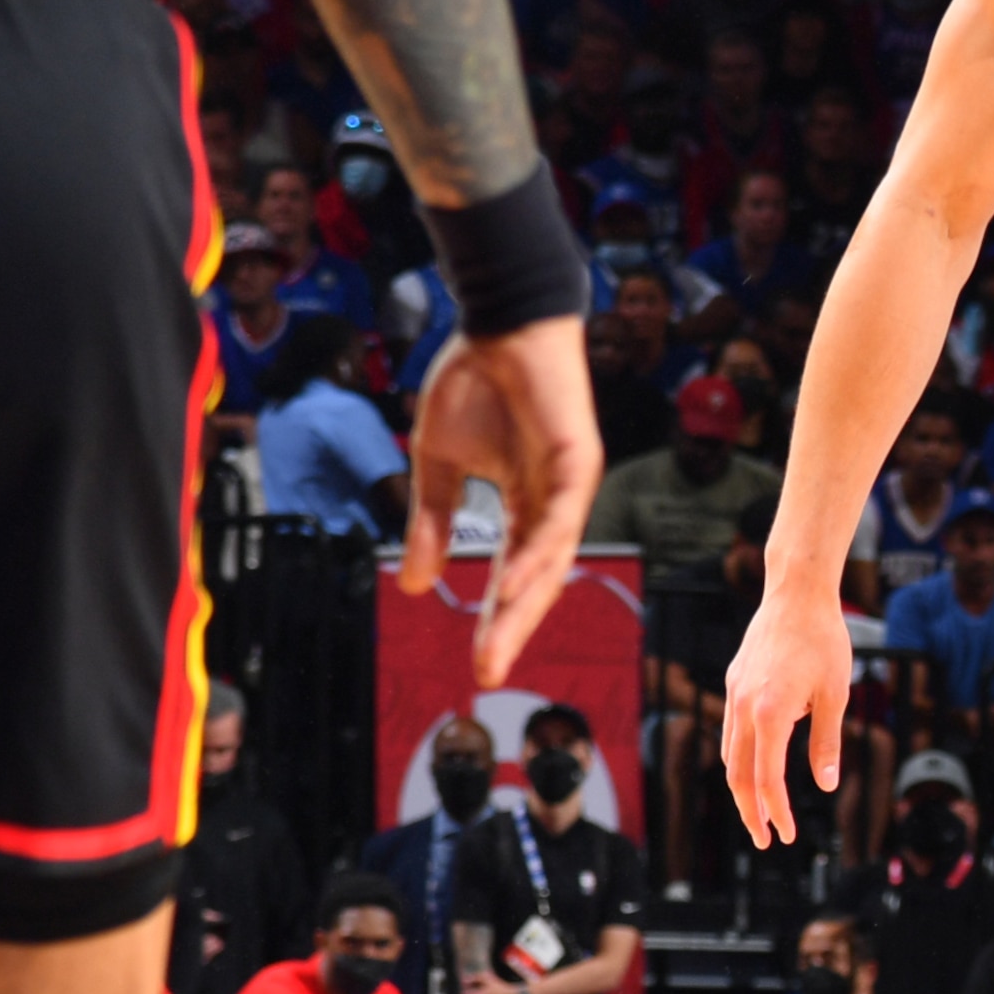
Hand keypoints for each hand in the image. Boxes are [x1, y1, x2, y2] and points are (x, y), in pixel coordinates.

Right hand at [400, 314, 600, 682]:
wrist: (497, 320)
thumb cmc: (471, 380)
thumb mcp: (437, 461)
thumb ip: (432, 519)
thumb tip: (414, 587)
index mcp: (523, 503)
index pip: (511, 575)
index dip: (495, 620)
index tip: (478, 668)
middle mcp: (552, 502)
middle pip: (537, 580)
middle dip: (511, 627)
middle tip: (489, 673)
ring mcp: (570, 483)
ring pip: (552, 557)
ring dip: (524, 601)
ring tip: (498, 643)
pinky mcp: (580, 459)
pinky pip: (560, 517)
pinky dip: (538, 552)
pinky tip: (515, 583)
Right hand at [722, 584, 857, 847]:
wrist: (796, 593)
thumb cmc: (824, 640)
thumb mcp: (835, 695)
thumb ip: (827, 743)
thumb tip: (826, 785)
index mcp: (770, 714)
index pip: (767, 780)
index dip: (777, 813)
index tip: (786, 836)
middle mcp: (743, 708)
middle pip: (738, 776)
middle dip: (750, 812)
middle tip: (765, 839)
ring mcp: (734, 694)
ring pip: (730, 755)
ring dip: (743, 787)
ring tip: (760, 811)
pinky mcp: (734, 682)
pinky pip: (731, 732)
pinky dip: (740, 758)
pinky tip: (756, 766)